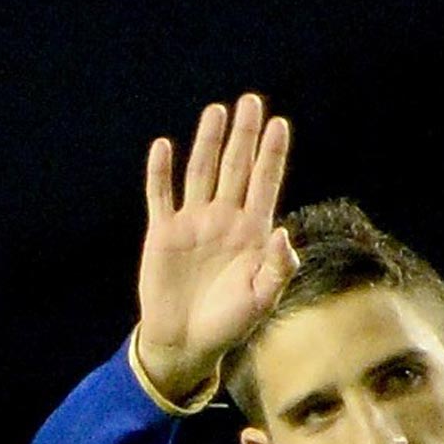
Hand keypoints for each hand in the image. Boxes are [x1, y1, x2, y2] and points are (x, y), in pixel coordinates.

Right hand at [136, 94, 299, 403]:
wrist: (187, 342)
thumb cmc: (231, 325)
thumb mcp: (263, 300)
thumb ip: (278, 267)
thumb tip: (282, 231)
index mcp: (252, 233)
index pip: (265, 184)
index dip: (272, 155)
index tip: (280, 124)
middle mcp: (224, 221)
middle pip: (236, 168)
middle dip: (244, 135)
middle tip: (252, 101)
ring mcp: (193, 224)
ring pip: (201, 172)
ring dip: (208, 142)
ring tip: (217, 111)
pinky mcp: (163, 233)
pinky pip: (161, 195)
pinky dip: (161, 172)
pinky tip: (164, 146)